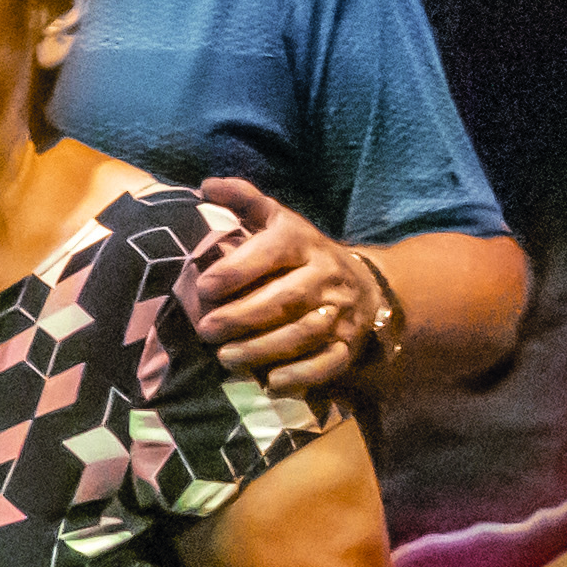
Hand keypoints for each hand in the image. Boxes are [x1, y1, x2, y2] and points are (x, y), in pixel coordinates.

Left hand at [186, 180, 385, 396]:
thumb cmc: (301, 252)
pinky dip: (301, 375)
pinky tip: (271, 381)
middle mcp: (324, 276)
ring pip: (302, 333)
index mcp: (302, 242)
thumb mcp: (278, 219)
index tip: (203, 287)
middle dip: (241, 317)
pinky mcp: (348, 343)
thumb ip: (244, 200)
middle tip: (205, 330)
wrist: (363, 282)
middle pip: (283, 299)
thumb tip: (206, 185)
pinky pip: (329, 362)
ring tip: (225, 357)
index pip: (270, 253)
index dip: (235, 270)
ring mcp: (340, 312)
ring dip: (262, 349)